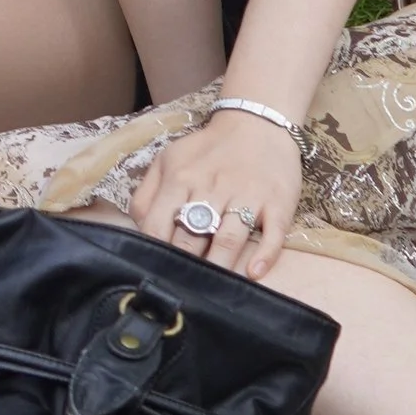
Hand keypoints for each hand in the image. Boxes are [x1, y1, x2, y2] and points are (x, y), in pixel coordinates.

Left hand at [131, 106, 302, 280]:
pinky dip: (264, 256)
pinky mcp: (277, 203)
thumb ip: (146, 192)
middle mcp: (211, 187)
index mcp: (179, 178)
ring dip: (219, 267)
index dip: (155, 251)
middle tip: (182, 289)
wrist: (257, 123)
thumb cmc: (207, 150)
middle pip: (192, 237)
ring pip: (229, 240)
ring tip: (214, 290)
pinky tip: (254, 272)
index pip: (157, 224)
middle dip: (185, 265)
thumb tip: (138, 229)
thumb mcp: (168, 159)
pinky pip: (272, 234)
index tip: (156, 271)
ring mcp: (246, 196)